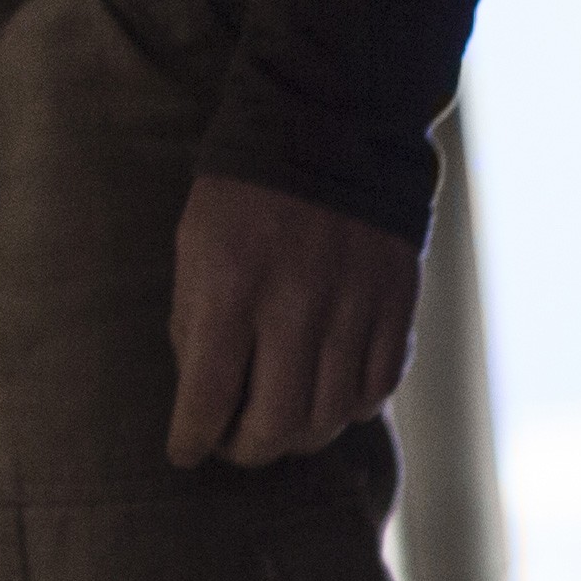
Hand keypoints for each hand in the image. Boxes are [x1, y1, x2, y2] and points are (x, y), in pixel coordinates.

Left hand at [166, 172, 418, 467]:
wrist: (329, 127)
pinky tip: (329, 400)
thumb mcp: (194, 246)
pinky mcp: (396, 304)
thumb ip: (195, 321)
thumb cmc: (241, 194)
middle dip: (248, 450)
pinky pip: (378, 387)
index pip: (208, 395)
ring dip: (301, 436)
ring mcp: (353, 307)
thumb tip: (202, 396)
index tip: (184, 453)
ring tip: (280, 429)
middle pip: (276, 422)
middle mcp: (295, 305)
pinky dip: (351, 407)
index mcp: (231, 287)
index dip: (193, 438)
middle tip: (234, 447)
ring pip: (332, 415)